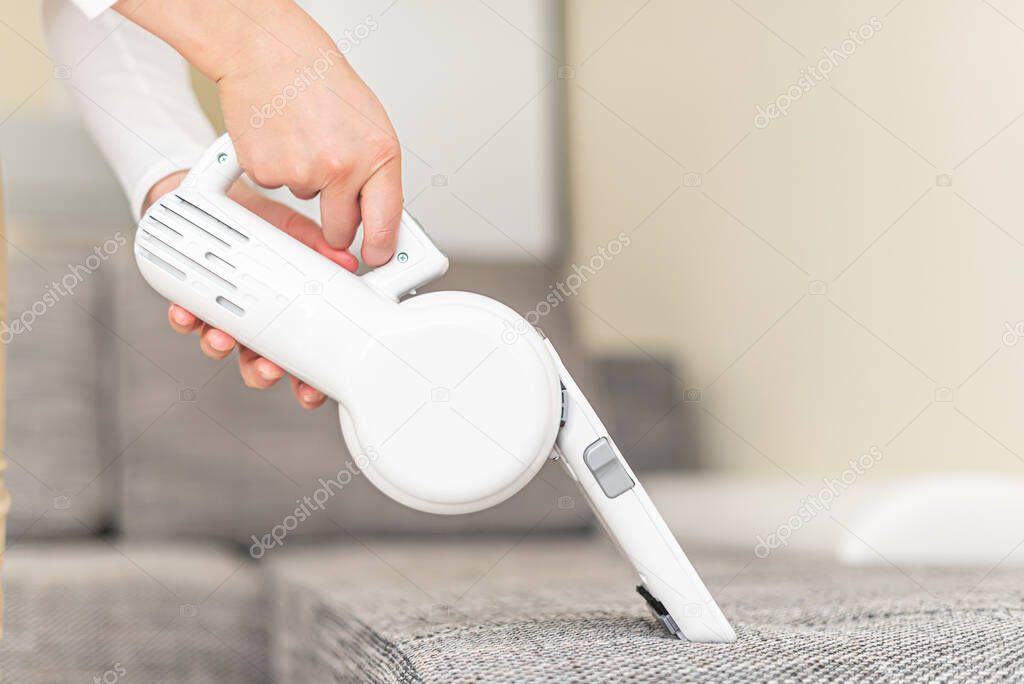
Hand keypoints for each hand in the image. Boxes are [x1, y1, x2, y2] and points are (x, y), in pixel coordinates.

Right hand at [115, 0, 403, 264]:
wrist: (269, 53)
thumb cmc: (321, 83)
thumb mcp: (371, 127)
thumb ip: (376, 176)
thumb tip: (379, 220)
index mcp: (378, 156)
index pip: (385, 224)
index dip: (380, 250)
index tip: (377, 259)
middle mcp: (342, 167)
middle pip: (340, 232)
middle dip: (336, 223)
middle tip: (331, 190)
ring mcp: (302, 173)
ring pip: (305, 205)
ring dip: (305, 182)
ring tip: (305, 138)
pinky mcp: (267, 173)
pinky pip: (277, 189)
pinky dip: (278, 169)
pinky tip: (283, 138)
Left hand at [144, 171, 357, 408]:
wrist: (222, 198)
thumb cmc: (263, 223)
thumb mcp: (296, 233)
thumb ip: (318, 250)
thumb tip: (349, 262)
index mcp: (283, 318)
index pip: (298, 360)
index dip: (304, 384)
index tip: (310, 391)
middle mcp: (252, 324)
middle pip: (256, 365)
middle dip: (261, 372)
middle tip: (269, 368)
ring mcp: (221, 314)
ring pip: (218, 346)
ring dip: (219, 347)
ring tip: (223, 338)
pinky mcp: (191, 298)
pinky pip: (185, 317)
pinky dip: (185, 317)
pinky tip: (186, 312)